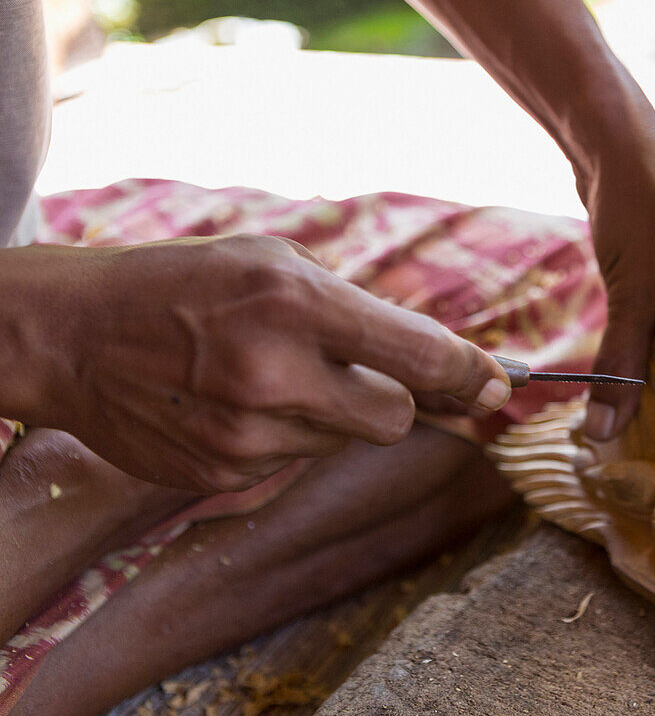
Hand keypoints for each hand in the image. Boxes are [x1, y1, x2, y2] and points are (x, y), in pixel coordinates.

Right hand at [5, 235, 510, 491]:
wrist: (74, 334)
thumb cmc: (190, 284)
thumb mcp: (279, 264)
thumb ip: (365, 315)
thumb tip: (450, 370)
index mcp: (295, 300)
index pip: (420, 355)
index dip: (470, 375)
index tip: (496, 387)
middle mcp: (274, 372)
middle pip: (395, 417)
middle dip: (395, 398)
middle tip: (361, 372)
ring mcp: (245, 433)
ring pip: (343, 441)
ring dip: (330, 413)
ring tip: (269, 377)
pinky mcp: (221, 475)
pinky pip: (294, 463)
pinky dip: (286, 437)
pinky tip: (237, 405)